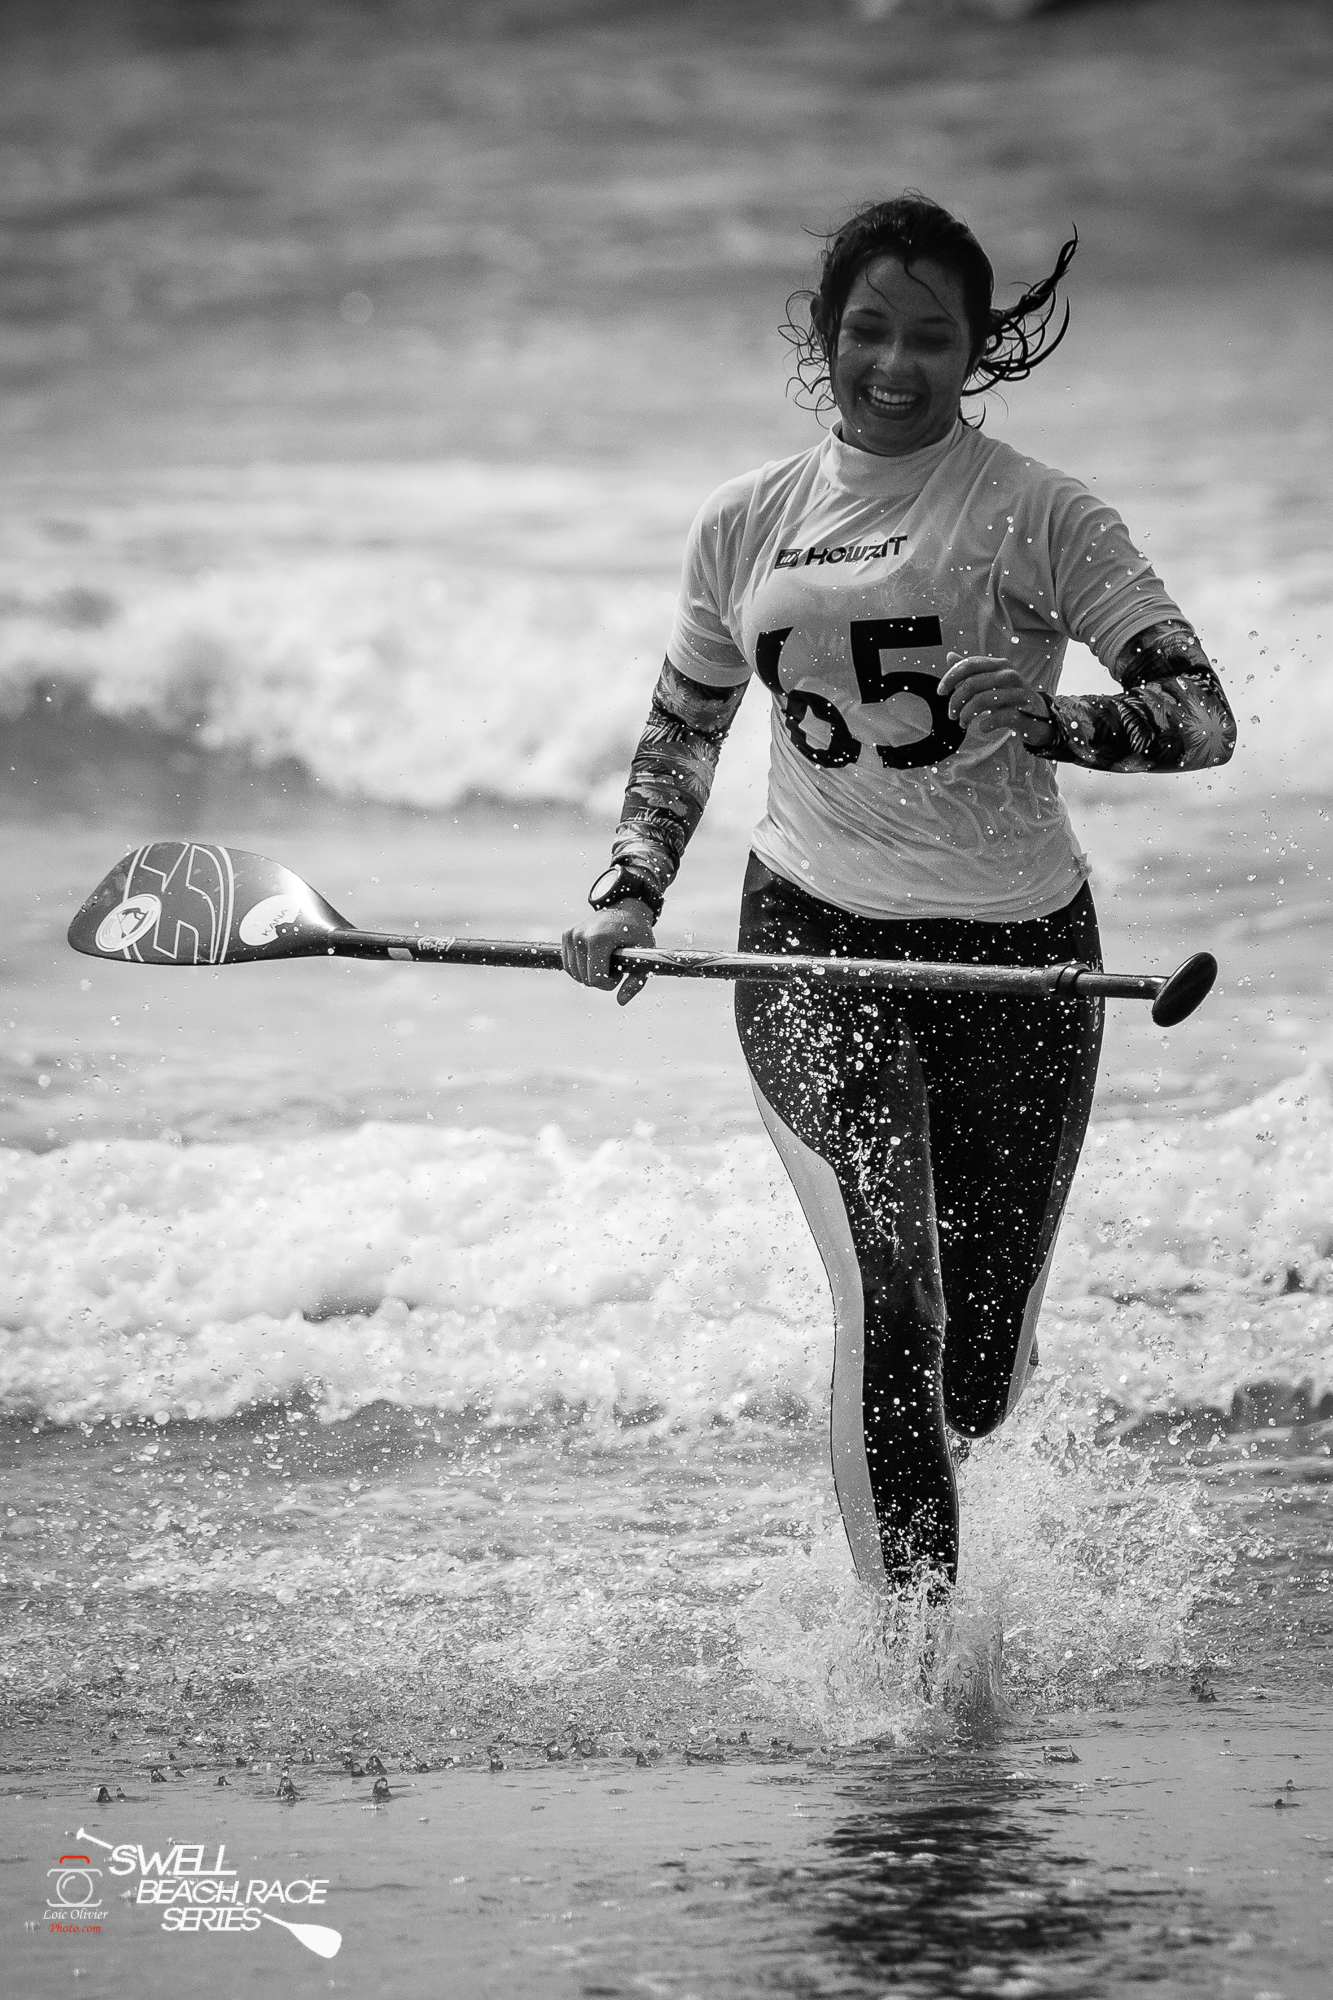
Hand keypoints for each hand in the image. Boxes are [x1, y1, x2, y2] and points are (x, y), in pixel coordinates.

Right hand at [561, 898, 656, 1004]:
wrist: (626, 907)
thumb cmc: (637, 933)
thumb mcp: (643, 956)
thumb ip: (635, 981)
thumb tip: (621, 1002)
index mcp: (598, 939)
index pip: (595, 979)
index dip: (609, 983)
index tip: (620, 973)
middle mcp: (580, 936)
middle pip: (584, 978)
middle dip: (600, 979)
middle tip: (615, 967)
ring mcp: (571, 934)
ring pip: (574, 973)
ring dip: (590, 974)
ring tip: (606, 962)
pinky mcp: (566, 934)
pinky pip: (569, 964)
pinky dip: (581, 968)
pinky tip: (595, 959)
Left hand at [939, 652, 1055, 749]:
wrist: (1039, 716)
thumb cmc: (1010, 698)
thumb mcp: (990, 682)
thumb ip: (971, 671)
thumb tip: (950, 656)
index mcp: (999, 665)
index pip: (970, 664)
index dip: (951, 677)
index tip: (940, 692)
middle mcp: (1009, 675)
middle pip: (972, 683)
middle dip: (956, 701)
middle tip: (952, 714)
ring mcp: (1018, 692)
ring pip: (983, 700)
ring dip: (967, 715)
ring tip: (963, 723)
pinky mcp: (1023, 711)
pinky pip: (999, 717)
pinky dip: (985, 724)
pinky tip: (982, 727)